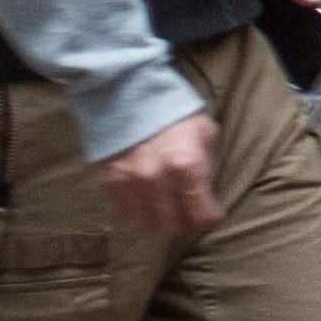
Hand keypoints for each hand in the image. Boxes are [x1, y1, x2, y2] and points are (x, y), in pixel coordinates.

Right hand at [99, 107, 221, 242]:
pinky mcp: (110, 183)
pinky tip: (145, 200)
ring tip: (166, 209)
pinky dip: (136, 211)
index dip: (209, 218)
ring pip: (147, 225)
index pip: (202, 216)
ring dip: (159, 220)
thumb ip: (208, 165)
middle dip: (184, 222)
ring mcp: (130, 183)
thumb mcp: (205, 132)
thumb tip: (208, 192)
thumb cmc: (174, 113)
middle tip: (188, 213)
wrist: (129, 94)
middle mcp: (158, 180)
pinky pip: (124, 213)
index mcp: (187, 166)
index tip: (210, 214)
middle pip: (173, 226)